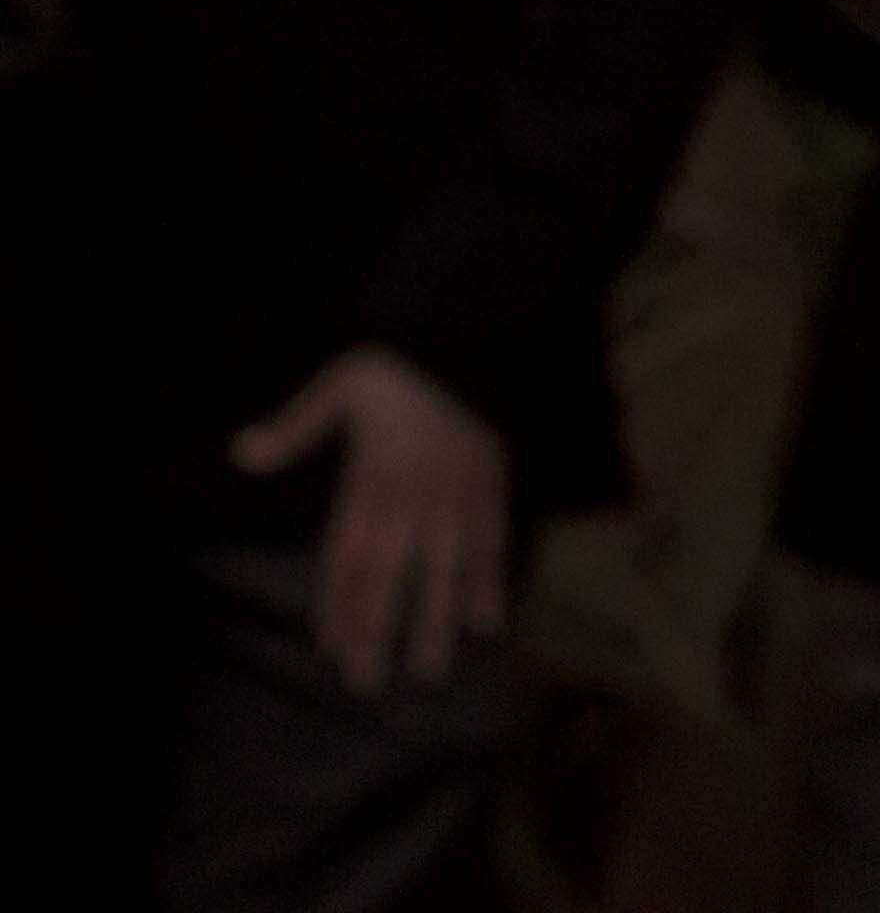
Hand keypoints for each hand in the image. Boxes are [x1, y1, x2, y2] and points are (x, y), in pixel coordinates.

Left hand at [230, 345, 509, 693]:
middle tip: (370, 682)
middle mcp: (416, 492)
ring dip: (438, 618)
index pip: (352, 551)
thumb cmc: (394, 376)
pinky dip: (492, 579)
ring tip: (430, 669)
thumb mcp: (339, 386)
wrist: (467, 342)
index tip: (333, 650)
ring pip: (446, 564)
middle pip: (395, 570)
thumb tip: (242, 451)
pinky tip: (488, 621)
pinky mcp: (493, 485)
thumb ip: (296, 424)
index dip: (342, 602)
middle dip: (381, 628)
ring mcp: (458, 493)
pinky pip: (493, 539)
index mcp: (375, 476)